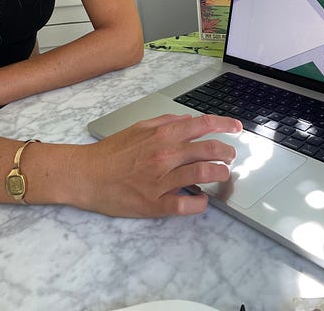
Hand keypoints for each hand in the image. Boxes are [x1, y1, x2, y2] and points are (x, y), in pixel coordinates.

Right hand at [74, 113, 241, 217]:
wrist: (86, 175)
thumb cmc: (112, 152)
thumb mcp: (139, 127)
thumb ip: (166, 122)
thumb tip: (189, 120)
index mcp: (162, 135)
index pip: (203, 125)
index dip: (225, 124)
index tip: (238, 128)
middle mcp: (165, 155)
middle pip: (209, 149)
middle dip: (227, 152)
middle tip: (231, 156)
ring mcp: (161, 181)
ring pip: (202, 174)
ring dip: (219, 174)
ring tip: (222, 175)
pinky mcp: (154, 204)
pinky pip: (185, 204)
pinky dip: (200, 203)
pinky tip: (203, 200)